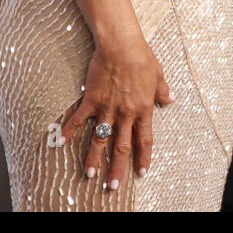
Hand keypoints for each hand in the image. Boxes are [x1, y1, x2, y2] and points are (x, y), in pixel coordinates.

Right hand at [60, 34, 172, 191]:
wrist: (121, 46)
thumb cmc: (142, 57)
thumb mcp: (158, 74)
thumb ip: (163, 91)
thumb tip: (170, 99)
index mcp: (143, 109)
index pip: (144, 140)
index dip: (143, 157)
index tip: (141, 172)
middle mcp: (125, 113)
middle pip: (122, 147)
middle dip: (118, 168)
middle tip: (113, 186)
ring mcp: (107, 108)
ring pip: (100, 140)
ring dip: (95, 159)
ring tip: (91, 175)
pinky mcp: (92, 100)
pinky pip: (79, 119)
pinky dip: (70, 131)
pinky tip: (62, 143)